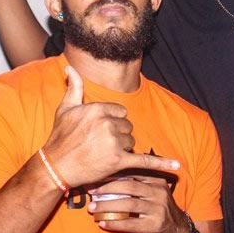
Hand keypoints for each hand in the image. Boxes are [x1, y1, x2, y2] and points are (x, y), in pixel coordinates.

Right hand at [41, 67, 179, 187]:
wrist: (56, 166)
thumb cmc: (60, 137)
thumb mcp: (65, 109)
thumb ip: (73, 87)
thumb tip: (69, 67)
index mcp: (98, 108)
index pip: (121, 111)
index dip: (112, 121)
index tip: (99, 130)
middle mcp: (107, 123)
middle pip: (127, 126)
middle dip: (117, 135)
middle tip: (99, 144)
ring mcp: (114, 142)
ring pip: (131, 141)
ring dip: (121, 148)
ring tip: (102, 153)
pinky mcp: (118, 161)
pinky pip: (144, 161)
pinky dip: (162, 164)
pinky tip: (177, 165)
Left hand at [88, 177, 186, 232]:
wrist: (176, 229)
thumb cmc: (157, 207)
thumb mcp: (152, 190)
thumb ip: (137, 181)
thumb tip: (108, 173)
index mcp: (156, 180)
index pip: (131, 173)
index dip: (112, 175)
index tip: (95, 178)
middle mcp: (158, 192)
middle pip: (128, 187)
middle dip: (106, 189)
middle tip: (91, 192)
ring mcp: (158, 208)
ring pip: (128, 204)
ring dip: (107, 206)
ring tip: (92, 208)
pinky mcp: (155, 224)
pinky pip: (131, 224)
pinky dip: (115, 223)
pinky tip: (103, 223)